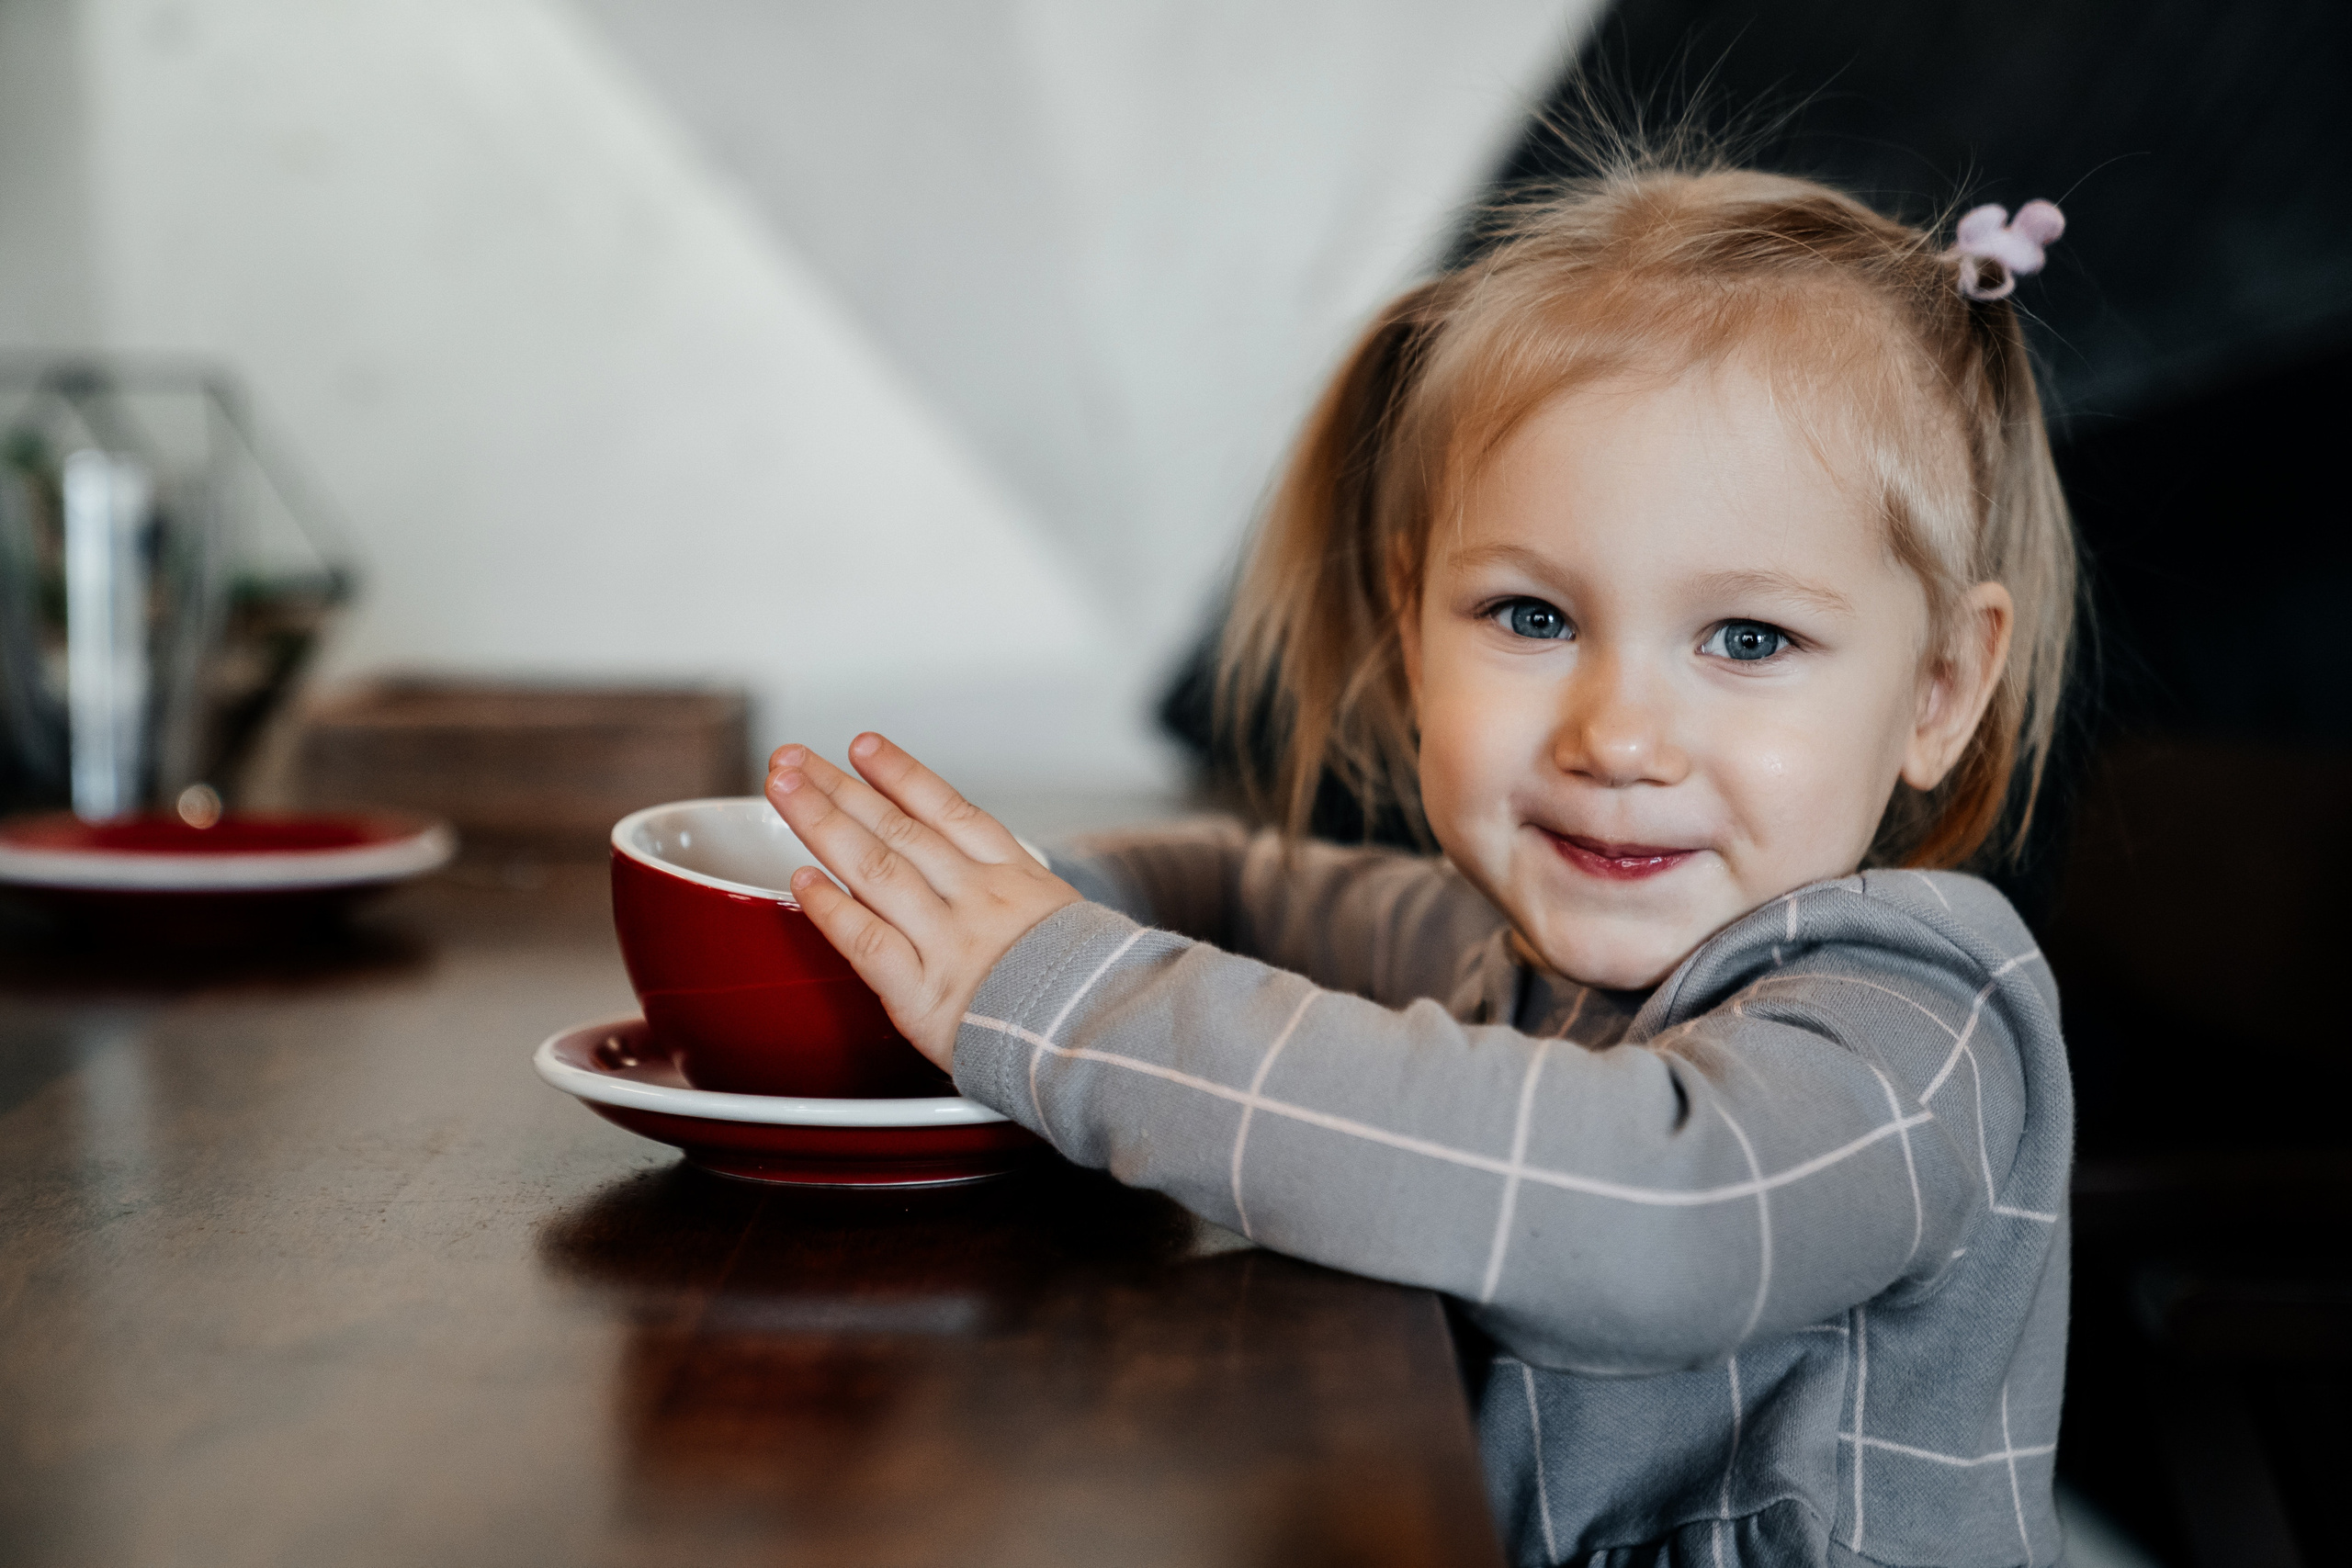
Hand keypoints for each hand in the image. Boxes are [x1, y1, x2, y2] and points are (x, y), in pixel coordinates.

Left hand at [764, 733, 1082, 1070]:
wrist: (1110, 1039)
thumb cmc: (1092, 992)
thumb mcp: (1066, 918)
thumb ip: (1018, 891)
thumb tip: (977, 873)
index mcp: (1014, 878)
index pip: (947, 809)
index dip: (900, 773)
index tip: (863, 746)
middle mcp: (977, 899)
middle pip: (897, 829)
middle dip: (839, 788)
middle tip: (793, 759)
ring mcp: (949, 943)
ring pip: (875, 869)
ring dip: (823, 823)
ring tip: (783, 791)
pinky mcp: (925, 996)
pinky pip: (868, 943)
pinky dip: (832, 909)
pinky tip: (801, 880)